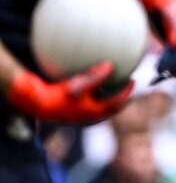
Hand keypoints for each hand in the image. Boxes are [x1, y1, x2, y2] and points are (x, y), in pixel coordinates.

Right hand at [6, 61, 133, 123]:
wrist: (36, 105)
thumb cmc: (58, 96)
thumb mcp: (79, 85)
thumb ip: (96, 76)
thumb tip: (111, 66)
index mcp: (94, 112)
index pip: (117, 103)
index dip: (127, 93)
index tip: (133, 81)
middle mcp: (88, 116)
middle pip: (110, 108)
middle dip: (120, 98)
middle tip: (127, 87)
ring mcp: (79, 115)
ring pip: (98, 106)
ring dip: (106, 97)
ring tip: (110, 86)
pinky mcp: (69, 111)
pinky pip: (85, 101)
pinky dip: (91, 94)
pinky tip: (86, 83)